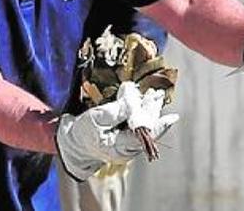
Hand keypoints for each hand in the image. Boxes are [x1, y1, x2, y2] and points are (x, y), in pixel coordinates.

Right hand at [55, 81, 178, 179]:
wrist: (73, 145)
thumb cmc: (82, 133)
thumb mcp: (95, 119)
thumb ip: (116, 111)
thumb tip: (133, 100)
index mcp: (120, 148)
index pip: (145, 135)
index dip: (159, 124)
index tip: (170, 115)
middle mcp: (128, 149)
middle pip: (147, 130)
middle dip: (153, 111)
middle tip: (158, 94)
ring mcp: (128, 145)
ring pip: (145, 127)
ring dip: (150, 111)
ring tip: (155, 95)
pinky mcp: (125, 139)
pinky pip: (139, 126)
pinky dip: (143, 113)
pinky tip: (146, 103)